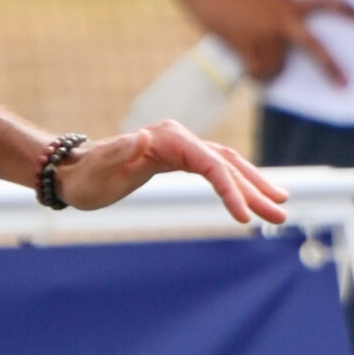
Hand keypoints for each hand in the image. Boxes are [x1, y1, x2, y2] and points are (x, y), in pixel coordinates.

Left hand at [50, 119, 288, 231]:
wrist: (72, 171)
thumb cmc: (85, 174)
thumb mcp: (98, 168)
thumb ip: (119, 152)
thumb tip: (142, 137)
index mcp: (167, 138)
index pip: (210, 163)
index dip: (230, 189)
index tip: (244, 217)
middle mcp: (179, 138)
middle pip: (227, 163)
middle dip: (255, 189)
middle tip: (281, 215)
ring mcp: (181, 147)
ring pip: (226, 165)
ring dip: (252, 187)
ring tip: (278, 209)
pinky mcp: (179, 159)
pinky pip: (216, 170)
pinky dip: (236, 183)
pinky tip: (251, 197)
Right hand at [195, 0, 353, 94]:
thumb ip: (269, 13)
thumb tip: (263, 45)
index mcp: (286, 1)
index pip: (321, 3)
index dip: (342, 9)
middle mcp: (281, 19)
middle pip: (313, 48)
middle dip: (330, 67)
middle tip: (343, 85)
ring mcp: (265, 33)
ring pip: (275, 66)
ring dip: (267, 69)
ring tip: (253, 60)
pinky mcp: (246, 45)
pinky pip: (257, 72)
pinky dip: (254, 75)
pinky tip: (247, 71)